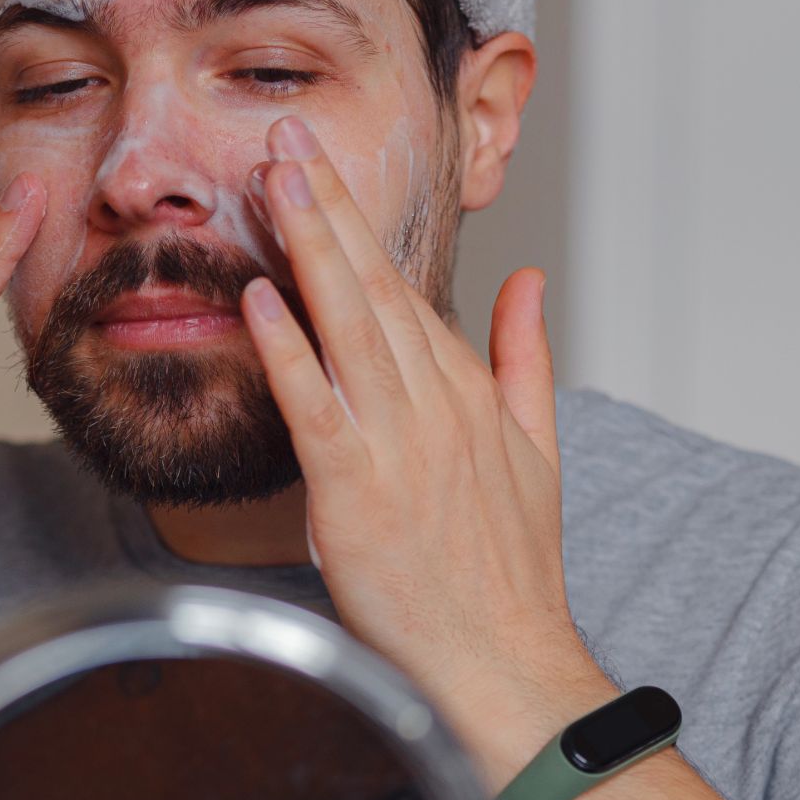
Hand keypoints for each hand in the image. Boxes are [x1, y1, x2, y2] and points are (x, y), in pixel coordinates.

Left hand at [238, 116, 612, 784]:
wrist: (506, 665)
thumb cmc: (511, 577)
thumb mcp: (539, 451)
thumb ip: (527, 358)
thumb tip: (531, 283)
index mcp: (468, 394)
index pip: (402, 288)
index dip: (355, 220)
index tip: (316, 164)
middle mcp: (435, 407)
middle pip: (372, 285)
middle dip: (326, 203)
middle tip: (283, 135)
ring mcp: (398, 446)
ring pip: (346, 325)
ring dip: (306, 247)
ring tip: (269, 179)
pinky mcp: (358, 495)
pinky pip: (316, 408)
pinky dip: (287, 351)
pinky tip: (259, 300)